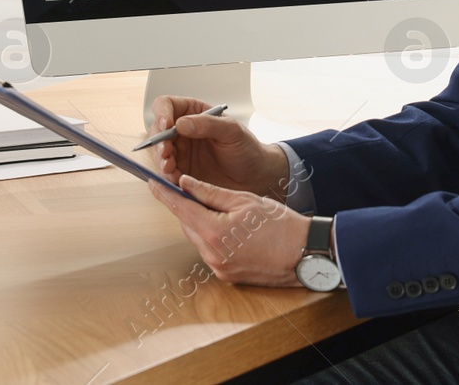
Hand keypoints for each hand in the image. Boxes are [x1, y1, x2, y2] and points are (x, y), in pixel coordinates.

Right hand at [148, 94, 291, 200]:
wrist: (256, 177)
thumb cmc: (248, 149)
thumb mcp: (232, 131)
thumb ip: (207, 124)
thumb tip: (181, 123)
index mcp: (194, 114)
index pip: (167, 106)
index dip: (162, 113)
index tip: (166, 126)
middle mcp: (183, 132)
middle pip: (157, 131)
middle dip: (159, 142)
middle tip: (166, 153)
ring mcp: (181, 152)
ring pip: (159, 153)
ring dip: (161, 161)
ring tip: (170, 169)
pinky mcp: (182, 172)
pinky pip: (167, 173)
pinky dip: (167, 177)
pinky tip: (176, 180)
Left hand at [149, 174, 310, 285]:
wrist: (306, 254)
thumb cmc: (280, 224)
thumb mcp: (244, 200)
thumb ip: (210, 192)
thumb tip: (185, 183)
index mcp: (214, 232)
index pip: (180, 208)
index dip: (164, 193)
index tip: (152, 182)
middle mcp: (211, 254)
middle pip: (187, 224)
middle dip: (188, 206)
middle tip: (193, 189)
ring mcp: (218, 268)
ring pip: (198, 238)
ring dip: (202, 222)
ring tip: (222, 208)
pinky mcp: (227, 275)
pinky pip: (210, 251)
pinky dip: (213, 236)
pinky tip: (229, 227)